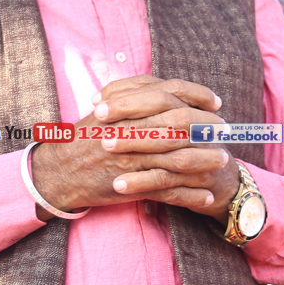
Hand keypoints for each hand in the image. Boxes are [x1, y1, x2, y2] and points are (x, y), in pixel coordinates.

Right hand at [30, 76, 239, 221]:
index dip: (197, 94)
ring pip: (179, 157)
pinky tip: (207, 196)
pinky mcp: (131, 183)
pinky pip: (169, 189)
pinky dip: (191, 194)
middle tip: (225, 131)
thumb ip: (133, 97)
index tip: (215, 102)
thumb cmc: (82, 138)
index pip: (170, 92)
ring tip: (222, 161)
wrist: (58, 171)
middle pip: (181, 122)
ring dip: (205, 159)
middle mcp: (131, 128)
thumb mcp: (106, 109)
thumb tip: (163, 88)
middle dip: (207, 126)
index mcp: (126, 106)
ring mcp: (132, 156)